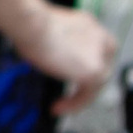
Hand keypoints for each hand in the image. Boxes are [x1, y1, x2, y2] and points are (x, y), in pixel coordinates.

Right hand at [0, 0, 117, 115]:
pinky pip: (89, 95)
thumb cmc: (31, 25)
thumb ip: (56, 44)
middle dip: (85, 83)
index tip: (69, 75)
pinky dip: (74, 104)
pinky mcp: (95, 72)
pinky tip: (58, 107)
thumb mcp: (46, 32)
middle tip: (68, 95)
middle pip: (101, 67)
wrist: (34, 24)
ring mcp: (100, 56)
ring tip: (60, 105)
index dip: (83, 64)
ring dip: (79, 97)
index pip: (96, 50)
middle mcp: (100, 38)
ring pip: (97, 83)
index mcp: (90, 26)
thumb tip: (46, 55)